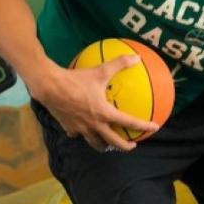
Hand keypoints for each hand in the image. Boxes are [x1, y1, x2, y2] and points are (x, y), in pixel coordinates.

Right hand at [32, 56, 158, 151]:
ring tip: (109, 143)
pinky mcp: (67, 127)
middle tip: (133, 144)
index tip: (155, 128)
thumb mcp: (100, 70)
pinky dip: (83, 134)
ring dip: (104, 144)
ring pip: (95, 142)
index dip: (144, 126)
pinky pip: (77, 134)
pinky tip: (83, 130)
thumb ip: (119, 64)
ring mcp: (80, 128)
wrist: (48, 86)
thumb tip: (136, 57)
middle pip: (113, 142)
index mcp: (105, 114)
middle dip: (125, 146)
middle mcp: (94, 124)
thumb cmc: (75, 79)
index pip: (130, 123)